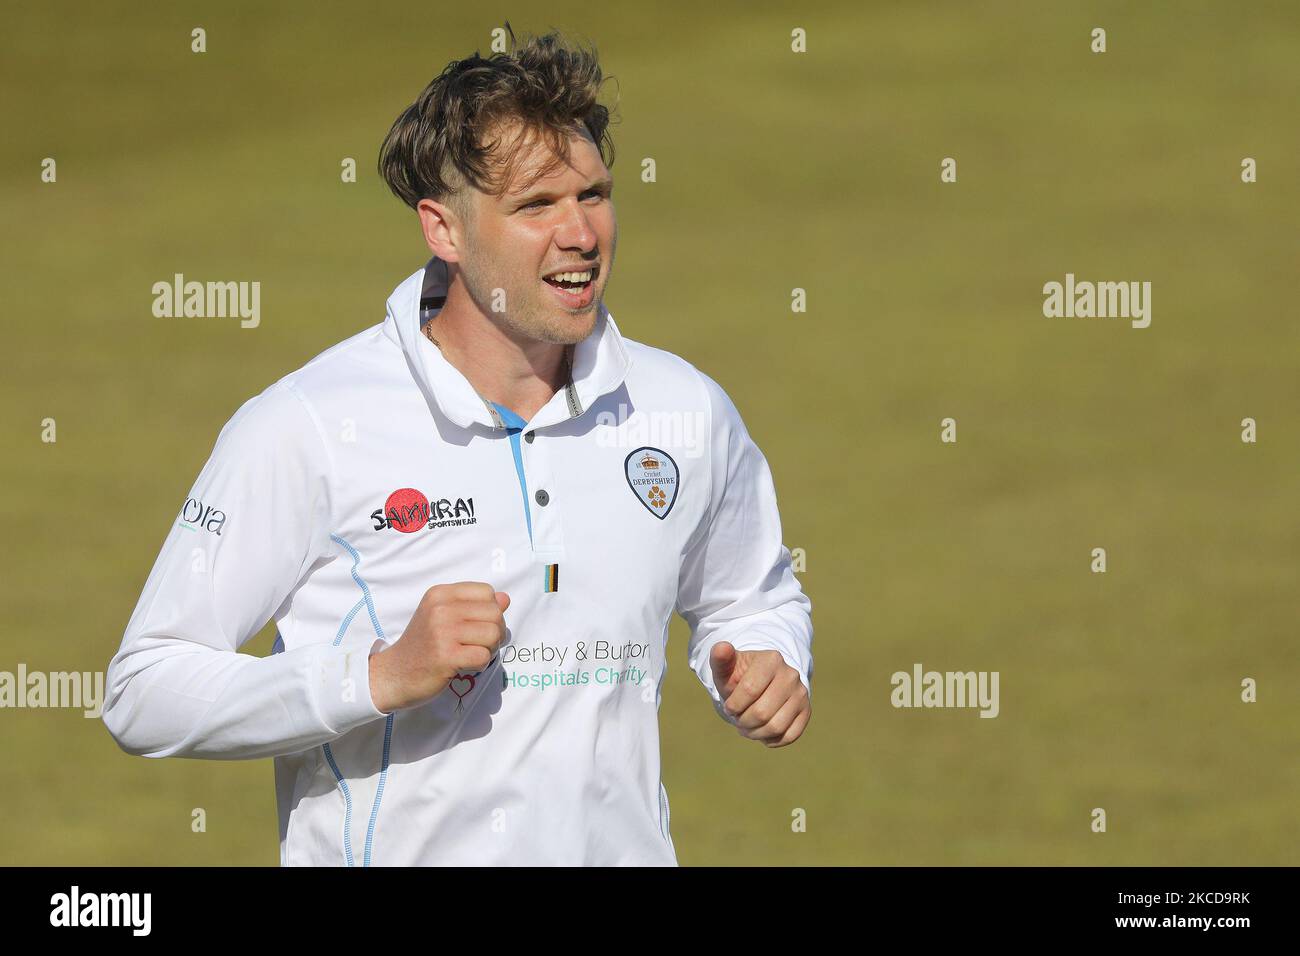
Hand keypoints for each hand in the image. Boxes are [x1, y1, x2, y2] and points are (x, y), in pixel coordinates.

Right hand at [369, 582, 509, 712]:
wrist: (394, 674)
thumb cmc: (423, 645)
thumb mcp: (443, 616)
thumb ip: (474, 605)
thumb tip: (505, 598)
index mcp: (441, 593)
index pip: (487, 592)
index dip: (490, 610)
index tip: (476, 626)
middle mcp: (441, 608)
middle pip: (494, 613)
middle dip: (494, 632)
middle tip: (477, 644)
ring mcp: (442, 631)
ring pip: (493, 634)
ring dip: (489, 649)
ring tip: (471, 654)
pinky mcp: (446, 656)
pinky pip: (484, 656)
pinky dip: (480, 664)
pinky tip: (465, 666)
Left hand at [709, 642, 810, 747]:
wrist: (760, 682)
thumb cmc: (738, 676)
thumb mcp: (726, 668)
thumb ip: (720, 658)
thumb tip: (722, 647)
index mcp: (771, 659)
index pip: (750, 690)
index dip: (733, 705)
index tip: (728, 706)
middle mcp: (791, 675)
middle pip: (762, 713)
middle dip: (743, 722)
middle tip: (737, 719)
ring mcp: (801, 693)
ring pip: (776, 727)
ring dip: (755, 734)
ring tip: (747, 727)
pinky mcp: (806, 711)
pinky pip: (789, 736)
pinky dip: (771, 740)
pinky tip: (761, 732)